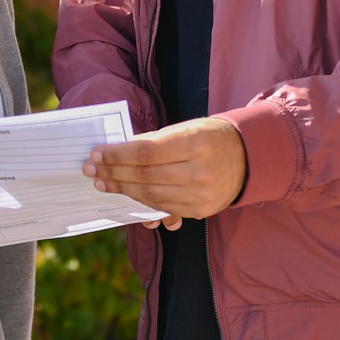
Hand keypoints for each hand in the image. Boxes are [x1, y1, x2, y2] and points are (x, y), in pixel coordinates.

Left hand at [85, 117, 247, 224]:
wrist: (248, 158)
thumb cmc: (210, 138)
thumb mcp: (185, 129)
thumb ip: (153, 141)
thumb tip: (117, 152)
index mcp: (195, 143)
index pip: (145, 152)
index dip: (117, 155)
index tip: (96, 154)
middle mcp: (199, 172)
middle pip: (144, 176)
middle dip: (113, 173)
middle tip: (91, 170)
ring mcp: (201, 195)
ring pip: (151, 195)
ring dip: (122, 189)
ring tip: (103, 182)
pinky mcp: (200, 210)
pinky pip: (163, 207)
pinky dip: (141, 201)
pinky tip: (126, 193)